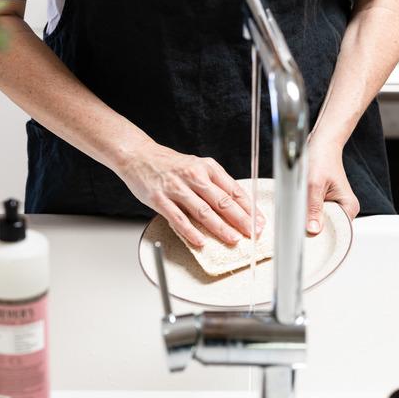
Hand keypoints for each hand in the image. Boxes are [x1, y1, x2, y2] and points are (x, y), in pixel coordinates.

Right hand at [117, 141, 264, 246]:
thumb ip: (215, 185)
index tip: (260, 222)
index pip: (234, 191)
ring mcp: (176, 187)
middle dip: (241, 220)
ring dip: (221, 228)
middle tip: (253, 234)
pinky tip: (201, 242)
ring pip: (203, 211)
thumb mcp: (197, 167)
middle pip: (223, 202)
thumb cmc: (170, 165)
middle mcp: (194, 176)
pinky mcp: (160, 198)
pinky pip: (178, 218)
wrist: (138, 155)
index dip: (250, 208)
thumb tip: (237, 208)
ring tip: (234, 240)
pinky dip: (191, 231)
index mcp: (208, 168)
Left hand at [306, 140, 359, 234]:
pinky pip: (315, 215)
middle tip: (297, 226)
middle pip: (327, 229)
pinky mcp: (325, 204)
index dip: (321, 236)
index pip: (336, 232)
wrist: (321, 144)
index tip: (305, 238)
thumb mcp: (314, 184)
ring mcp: (334, 207)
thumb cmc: (321, 158)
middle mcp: (344, 209)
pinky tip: (300, 209)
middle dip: (312, 229)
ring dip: (308, 220)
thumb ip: (313, 208)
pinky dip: (306, 214)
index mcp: (349, 206)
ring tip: (298, 214)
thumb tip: (313, 230)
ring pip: (319, 222)